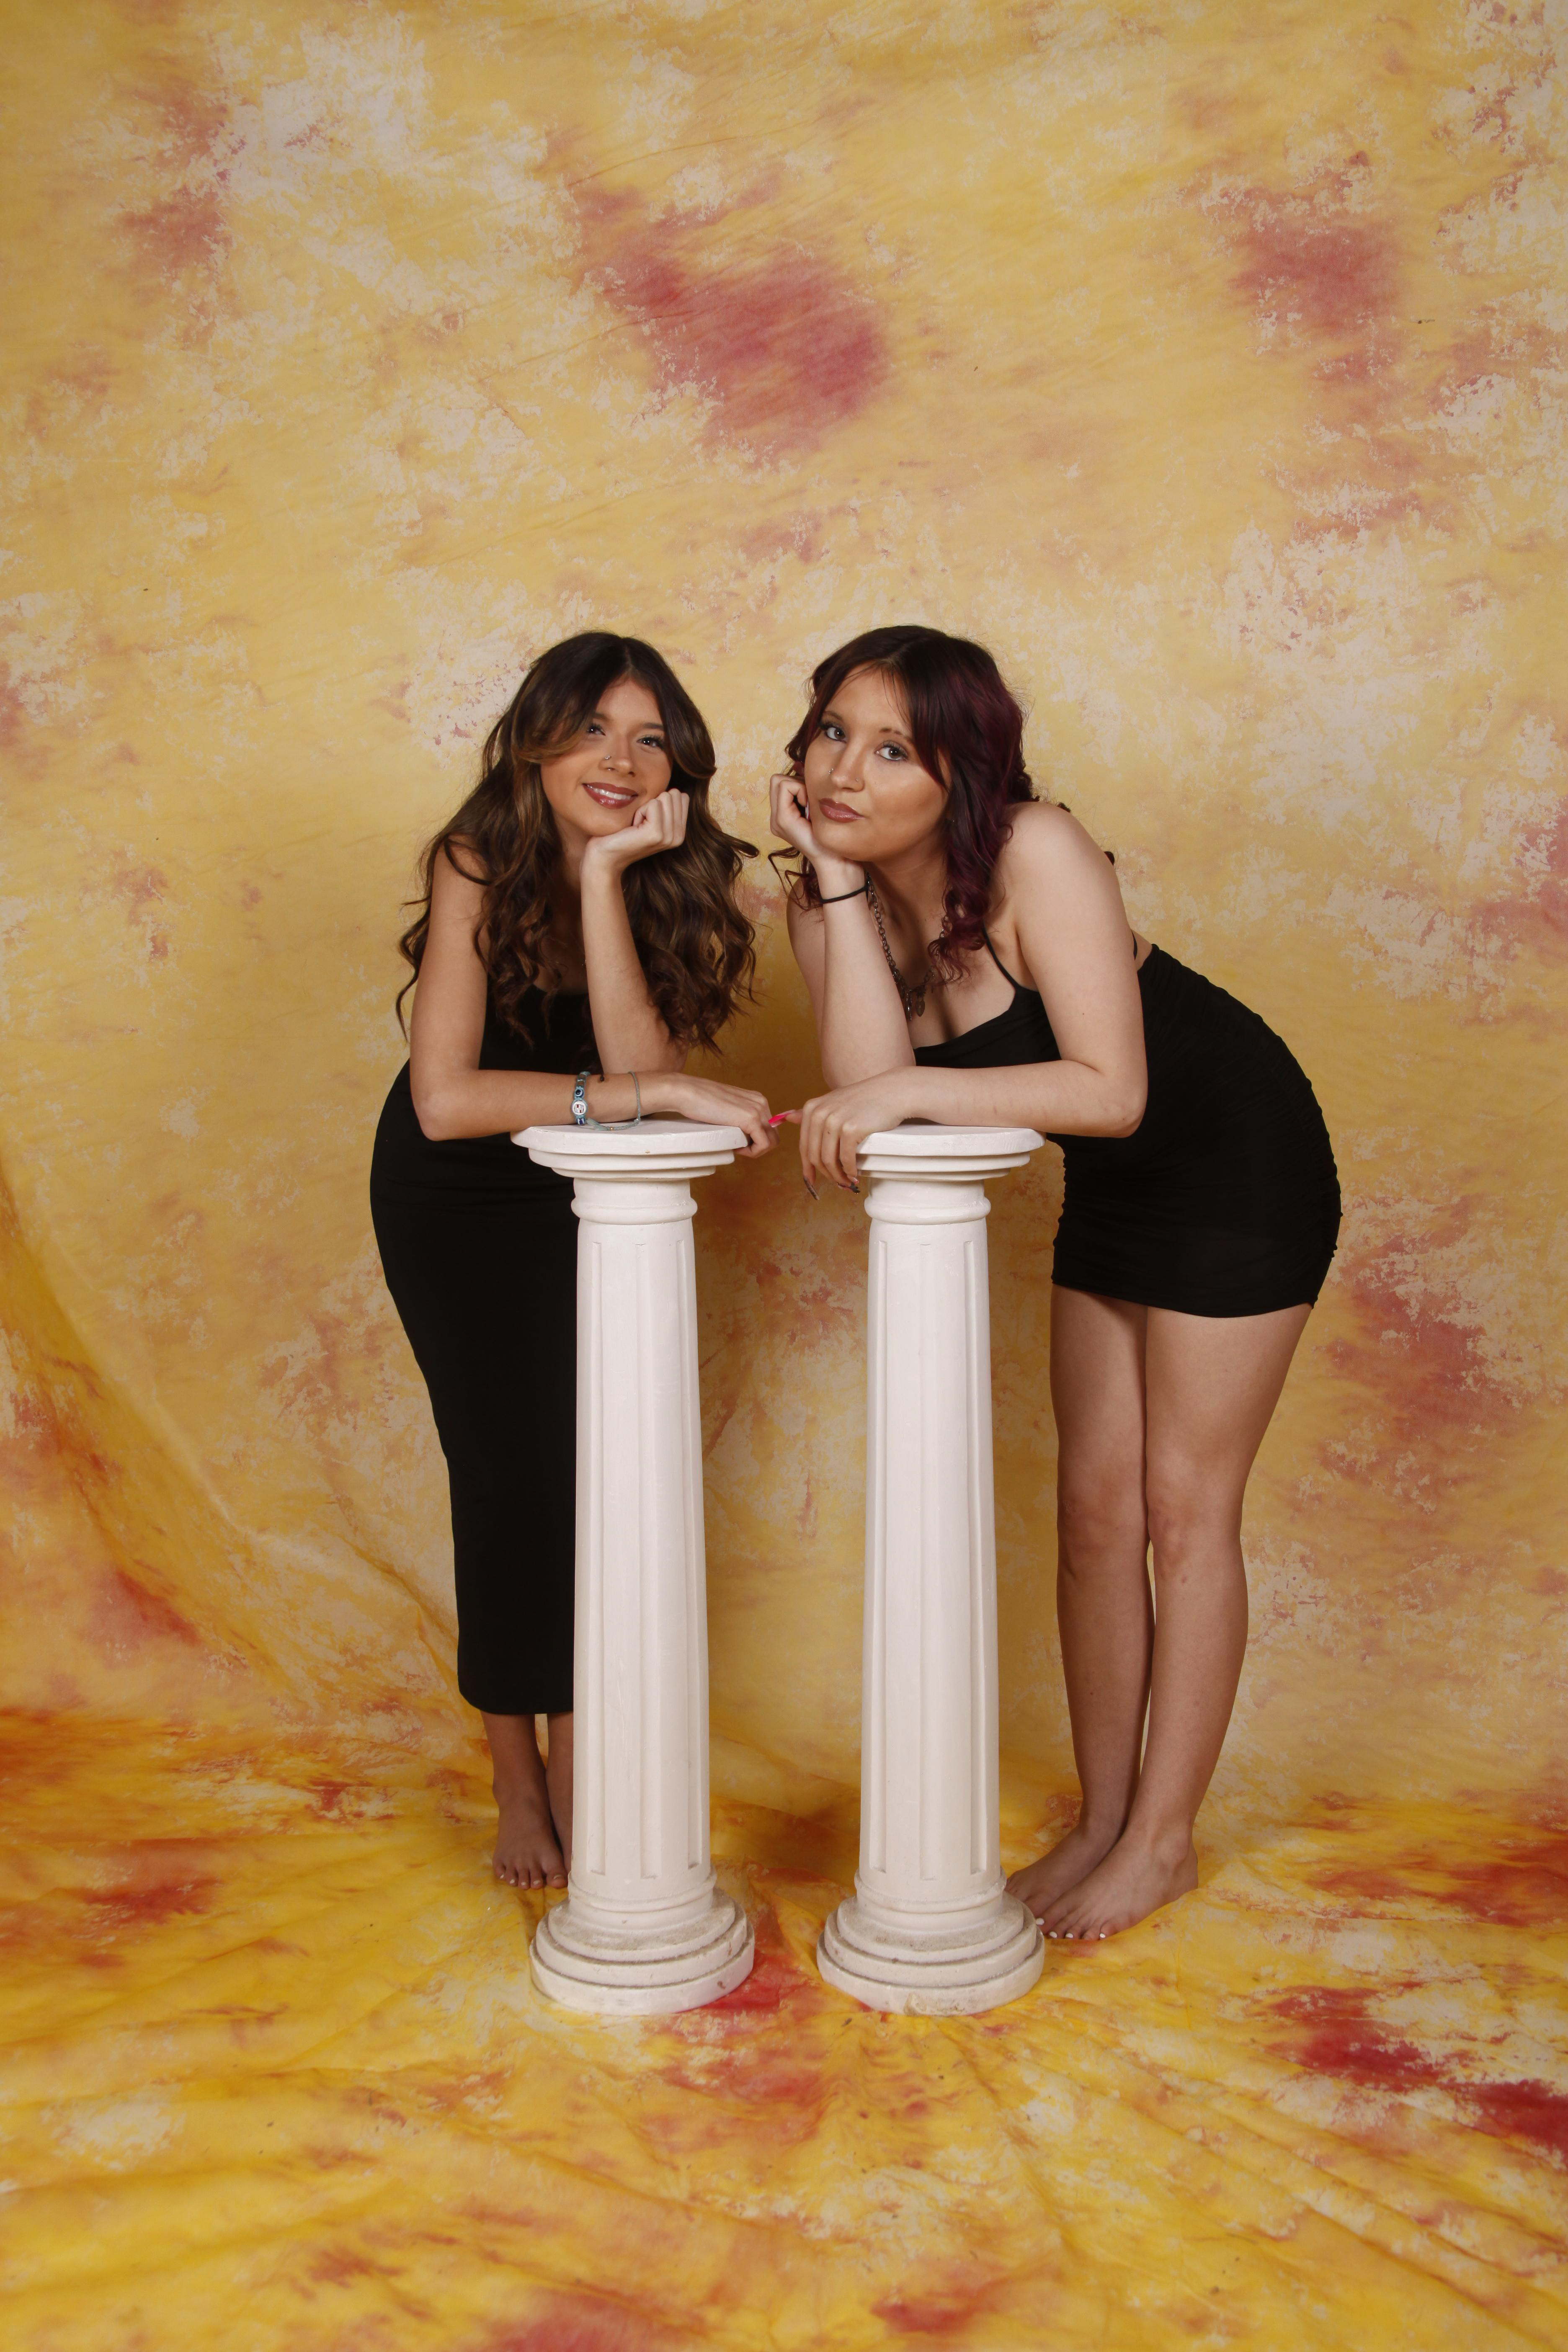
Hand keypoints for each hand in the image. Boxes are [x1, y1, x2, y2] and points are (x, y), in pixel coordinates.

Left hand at [582, 789, 689, 876]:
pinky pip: (653, 804)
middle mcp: (678, 836)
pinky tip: (633, 827)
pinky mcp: (656, 833)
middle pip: (674, 795)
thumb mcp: (652, 818)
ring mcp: (668, 836)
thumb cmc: (624, 833)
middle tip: (641, 822)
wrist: (606, 856)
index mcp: (680, 832)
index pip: (682, 796)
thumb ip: (667, 806)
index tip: (648, 818)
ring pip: (664, 797)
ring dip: (645, 807)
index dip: (660, 801)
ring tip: (637, 825)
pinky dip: (639, 811)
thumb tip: (675, 791)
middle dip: (653, 803)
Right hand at [650, 1071, 777, 1158]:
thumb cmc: (700, 1101)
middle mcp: (761, 1103)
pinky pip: (763, 1144)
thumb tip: (745, 1136)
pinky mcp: (750, 1119)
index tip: (739, 1142)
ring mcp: (758, 1110)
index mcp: (757, 1099)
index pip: (769, 1127)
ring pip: (772, 1141)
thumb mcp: (727, 1108)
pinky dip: (752, 1152)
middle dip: (758, 1146)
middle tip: (738, 1148)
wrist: (687, 1092)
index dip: (756, 1140)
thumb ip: (739, 1117)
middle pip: (773, 1135)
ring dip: (755, 1150)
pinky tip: (737, 1149)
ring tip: (737, 1148)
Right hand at [769, 772, 862, 896]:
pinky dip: (800, 790)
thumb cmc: (831, 836)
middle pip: (776, 779)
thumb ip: (807, 793)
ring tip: (810, 807)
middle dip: (796, 783)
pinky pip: (785, 787)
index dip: (797, 783)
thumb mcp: (817, 809)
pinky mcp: (781, 820)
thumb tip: (803, 768)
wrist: (834, 859)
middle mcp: (775, 817)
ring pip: (778, 780)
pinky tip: (810, 809)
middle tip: (810, 801)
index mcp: (783, 815)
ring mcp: (776, 819)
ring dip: (799, 787)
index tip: (812, 799)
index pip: (780, 782)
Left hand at [793, 1071, 920, 1191]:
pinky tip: (855, 1174)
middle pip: (815, 1156)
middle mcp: (819, 1114)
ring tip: (847, 1181)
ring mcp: (834, 1121)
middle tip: (837, 1183)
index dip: (808, 1167)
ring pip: (829, 1160)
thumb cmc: (865, 1099)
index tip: (812, 1181)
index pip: (804, 1146)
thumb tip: (787, 1118)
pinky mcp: (851, 1129)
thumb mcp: (833, 1101)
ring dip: (837, 1176)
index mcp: (811, 1108)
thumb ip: (811, 1113)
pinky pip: (846, 1159)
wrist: (891, 1092)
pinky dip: (849, 1171)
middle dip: (825, 1174)